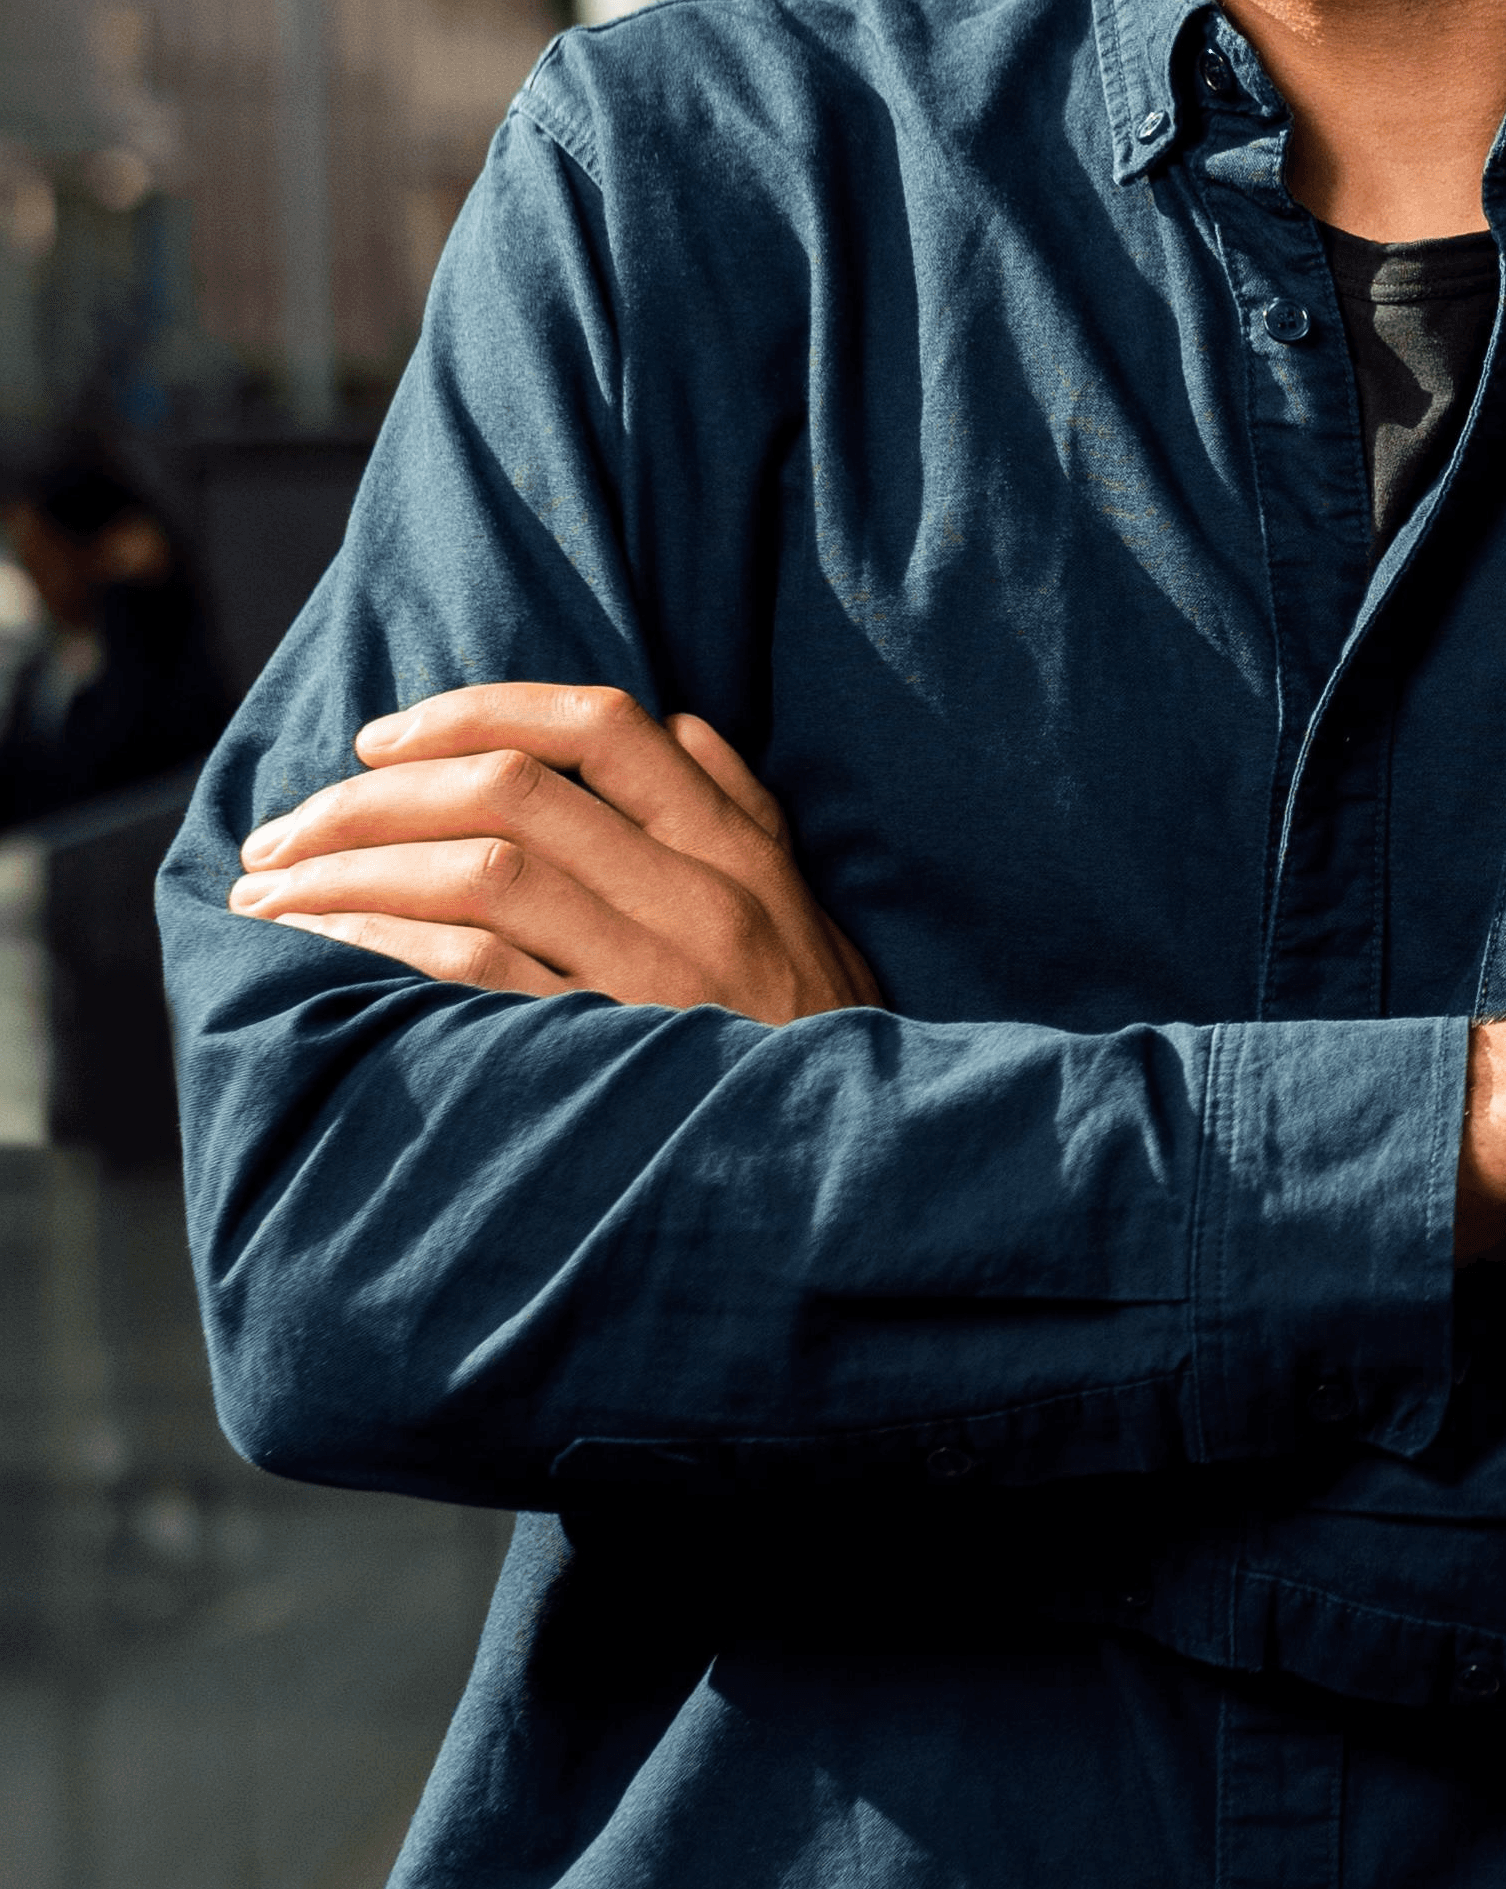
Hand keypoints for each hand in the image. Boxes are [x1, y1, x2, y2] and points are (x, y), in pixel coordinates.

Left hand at [228, 684, 880, 1022]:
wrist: (851, 1178)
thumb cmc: (815, 1041)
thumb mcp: (808, 910)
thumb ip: (743, 811)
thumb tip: (674, 727)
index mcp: (737, 851)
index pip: (603, 728)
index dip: (478, 710)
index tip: (381, 738)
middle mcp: (698, 898)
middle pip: (512, 792)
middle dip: (375, 796)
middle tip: (285, 828)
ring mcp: (654, 979)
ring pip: (482, 873)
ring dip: (355, 870)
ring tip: (272, 893)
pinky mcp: (605, 1058)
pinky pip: (472, 977)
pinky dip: (382, 949)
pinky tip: (322, 958)